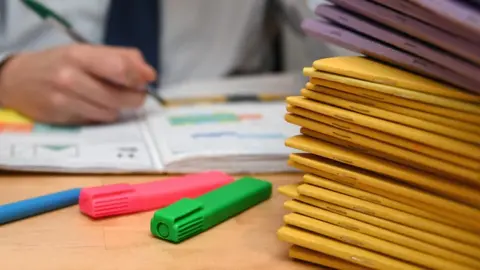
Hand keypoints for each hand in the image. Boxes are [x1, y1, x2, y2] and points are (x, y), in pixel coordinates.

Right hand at [0, 44, 155, 123]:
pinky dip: (101, 115)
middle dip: (135, 97)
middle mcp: (70, 77)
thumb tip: (149, 74)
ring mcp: (64, 100)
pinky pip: (96, 121)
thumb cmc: (59, 63)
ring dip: (117, 108)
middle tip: (136, 94)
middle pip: (119, 96)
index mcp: (80, 55)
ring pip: (110, 112)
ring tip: (109, 98)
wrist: (17, 80)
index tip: (148, 79)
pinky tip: (93, 106)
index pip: (120, 68)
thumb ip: (120, 58)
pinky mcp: (62, 118)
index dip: (140, 77)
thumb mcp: (86, 52)